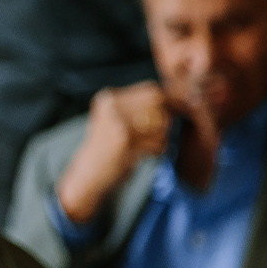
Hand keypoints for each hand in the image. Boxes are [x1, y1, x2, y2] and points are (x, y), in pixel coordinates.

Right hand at [56, 80, 171, 228]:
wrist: (87, 176)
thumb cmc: (108, 150)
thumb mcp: (116, 121)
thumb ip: (139, 108)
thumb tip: (179, 100)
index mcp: (109, 98)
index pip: (152, 90)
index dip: (166, 105)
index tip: (166, 120)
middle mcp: (111, 105)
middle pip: (159, 104)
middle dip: (164, 121)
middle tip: (155, 137)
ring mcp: (117, 121)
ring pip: (161, 123)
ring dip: (161, 138)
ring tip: (147, 148)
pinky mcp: (124, 139)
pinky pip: (158, 141)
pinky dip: (157, 150)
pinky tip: (144, 155)